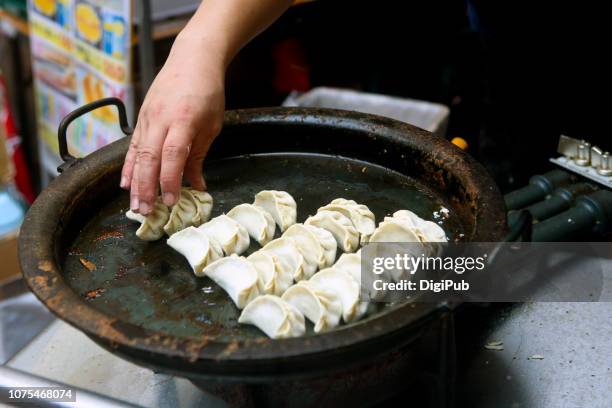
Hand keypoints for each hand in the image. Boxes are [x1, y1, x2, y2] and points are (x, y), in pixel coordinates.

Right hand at [120, 33, 224, 213]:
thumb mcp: (212, 126)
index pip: (173, 155)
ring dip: (135, 182)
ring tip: (134, 205)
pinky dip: (128, 166)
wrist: (192, 59)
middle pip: (149, 158)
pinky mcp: (141, 118)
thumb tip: (198, 187)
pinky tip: (126, 183)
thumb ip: (199, 156)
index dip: (170, 180)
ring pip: (137, 154)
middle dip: (146, 188)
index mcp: (183, 120)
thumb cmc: (207, 92)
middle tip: (146, 211)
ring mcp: (148, 118)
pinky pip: (132, 146)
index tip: (171, 201)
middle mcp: (161, 119)